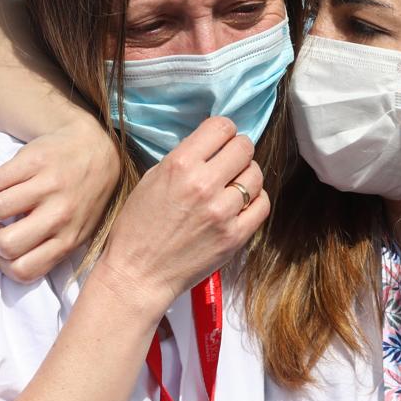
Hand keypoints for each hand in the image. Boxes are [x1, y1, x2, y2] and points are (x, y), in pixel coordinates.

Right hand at [0, 119, 120, 282]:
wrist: (97, 150)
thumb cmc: (84, 197)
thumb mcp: (79, 229)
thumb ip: (52, 247)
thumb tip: (7, 261)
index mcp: (70, 238)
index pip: (26, 269)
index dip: (2, 265)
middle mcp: (60, 214)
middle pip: (8, 244)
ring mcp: (47, 186)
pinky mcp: (34, 161)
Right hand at [93, 117, 269, 315]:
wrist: (138, 274)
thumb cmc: (138, 226)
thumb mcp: (151, 179)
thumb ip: (184, 159)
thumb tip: (212, 146)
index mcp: (180, 165)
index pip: (221, 127)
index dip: (225, 130)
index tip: (223, 140)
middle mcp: (204, 184)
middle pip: (244, 148)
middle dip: (239, 150)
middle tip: (231, 161)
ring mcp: (222, 212)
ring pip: (256, 175)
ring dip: (247, 175)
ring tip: (235, 184)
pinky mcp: (235, 236)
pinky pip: (262, 205)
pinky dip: (255, 200)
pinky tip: (242, 204)